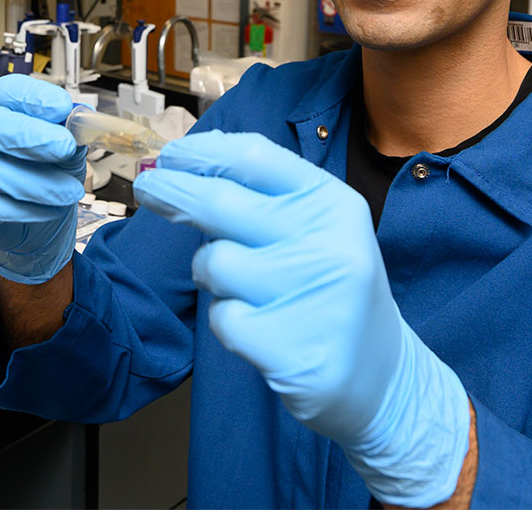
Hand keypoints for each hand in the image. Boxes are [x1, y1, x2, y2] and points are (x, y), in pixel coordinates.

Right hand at [0, 75, 86, 283]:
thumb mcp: (65, 149)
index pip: (6, 90)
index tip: (63, 107)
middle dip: (26, 135)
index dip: (33, 97)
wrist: (33, 222)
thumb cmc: (44, 173)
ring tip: (69, 190)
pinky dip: (23, 209)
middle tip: (64, 146)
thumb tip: (79, 126)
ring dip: (35, 182)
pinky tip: (49, 208)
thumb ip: (70, 135)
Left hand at [132, 131, 470, 507]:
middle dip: (172, 192)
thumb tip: (190, 161)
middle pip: (222, 202)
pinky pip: (222, 317)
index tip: (170, 156)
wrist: (384, 378)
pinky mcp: (292, 349)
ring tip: (244, 286)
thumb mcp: (321, 228)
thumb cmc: (333, 290)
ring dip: (211, 272)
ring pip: (215, 263)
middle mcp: (328, 242)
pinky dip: (228, 321)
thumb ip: (266, 195)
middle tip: (147, 189)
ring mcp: (312, 296)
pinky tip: (260, 327)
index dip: (202, 153)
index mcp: (334, 204)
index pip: (255, 158)